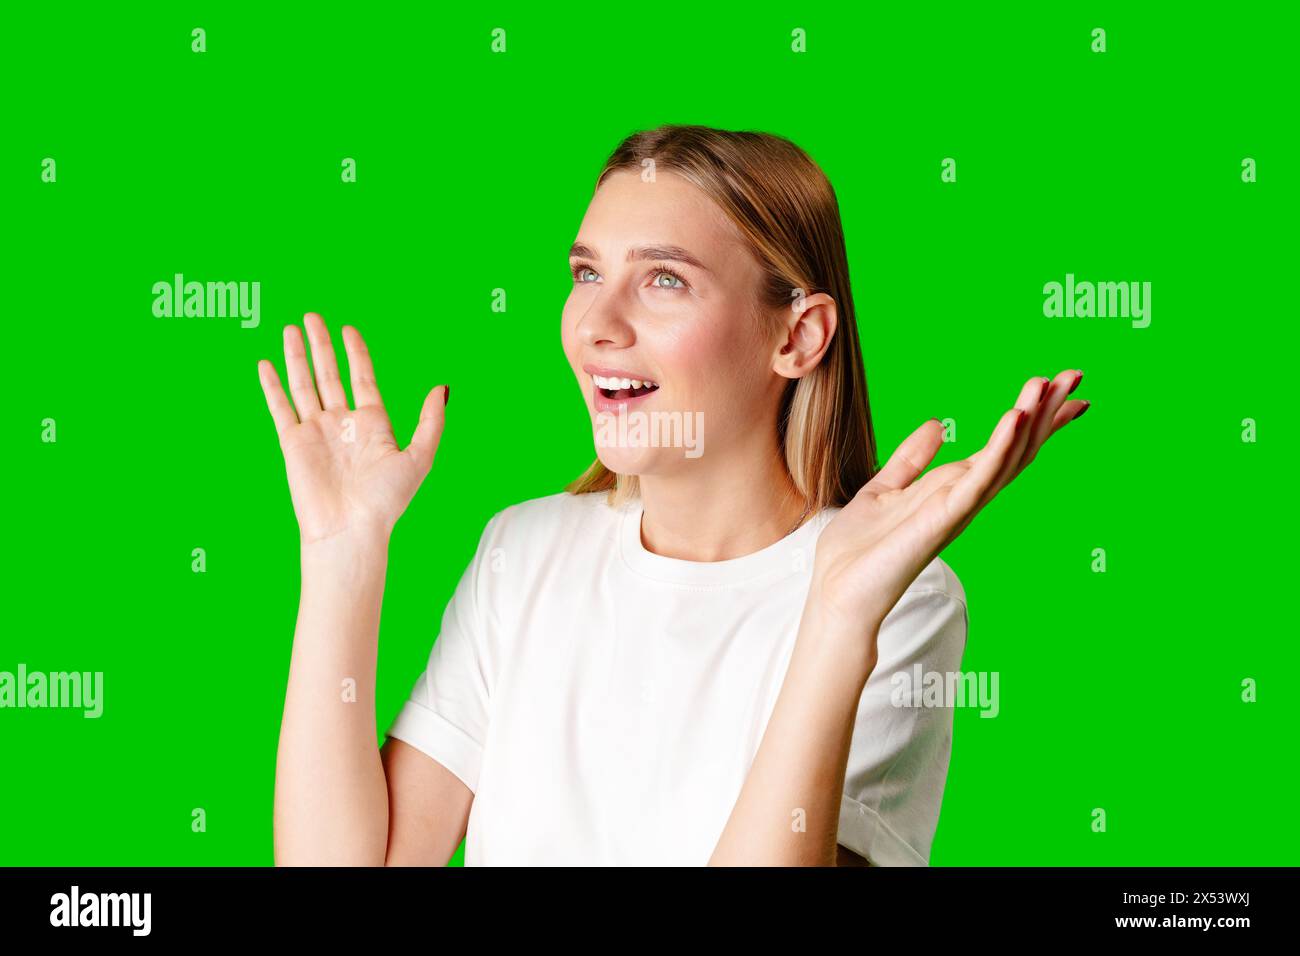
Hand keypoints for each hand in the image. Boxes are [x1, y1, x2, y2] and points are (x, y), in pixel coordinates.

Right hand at [257, 312, 447, 545]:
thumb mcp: (419, 457)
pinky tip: (266, 364)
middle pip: (329, 374)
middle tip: (312, 316)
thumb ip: (431, 421)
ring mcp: (317, 431)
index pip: (362, 377)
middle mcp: (343, 423)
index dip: (356, 352)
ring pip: (304, 384)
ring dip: (297, 356)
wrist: (350, 529)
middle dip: (321, 345)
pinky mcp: (293, 442)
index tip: (348, 329)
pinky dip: (272, 386)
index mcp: (373, 423)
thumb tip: (441, 387)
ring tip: (290, 328)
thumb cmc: (386, 501)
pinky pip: (281, 407)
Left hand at [810, 370, 1088, 654]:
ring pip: (1006, 460)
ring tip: (1048, 384)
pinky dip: (999, 449)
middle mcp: (963, 498)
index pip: (1004, 447)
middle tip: (1075, 374)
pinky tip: (1014, 418)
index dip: (1035, 418)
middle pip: (1016, 449)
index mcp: (952, 488)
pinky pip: (978, 480)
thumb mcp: (883, 488)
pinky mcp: (943, 519)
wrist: (838, 590)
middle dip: (1045, 412)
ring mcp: (957, 509)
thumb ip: (911, 459)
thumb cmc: (859, 551)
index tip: (1064, 386)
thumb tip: (937, 424)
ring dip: (1029, 422)